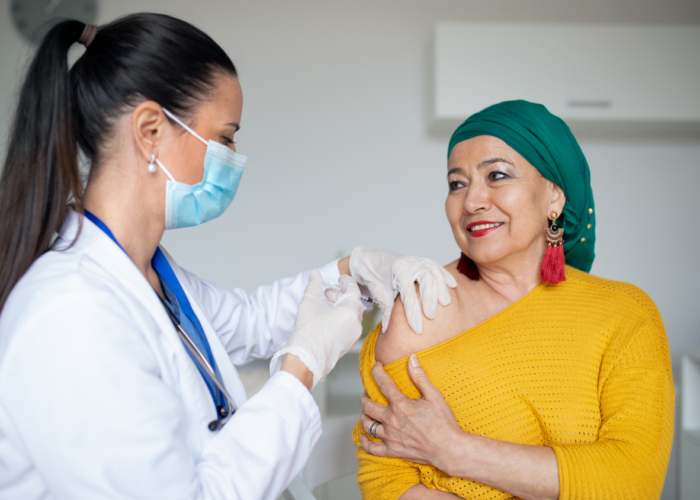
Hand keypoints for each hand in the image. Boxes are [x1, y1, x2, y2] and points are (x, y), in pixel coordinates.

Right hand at [270, 270, 364, 387]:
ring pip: (351, 315)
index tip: (339, 278)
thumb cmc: (308, 333)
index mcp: (351, 313)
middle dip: (341, 295)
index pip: (354, 290)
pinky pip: (348, 326)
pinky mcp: (348, 344)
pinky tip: (326, 317)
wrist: (305, 360)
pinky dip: (340, 318)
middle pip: (354, 303)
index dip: (346, 282)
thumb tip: (314, 273)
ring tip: (324, 304)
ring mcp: (353, 336)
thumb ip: (314, 284)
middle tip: (328, 292)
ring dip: (340, 306)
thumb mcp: (309, 302)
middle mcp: (356, 325)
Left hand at [348, 247, 456, 333]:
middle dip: (430, 299)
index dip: (413, 312)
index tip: (417, 328)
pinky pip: (436, 266)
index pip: (408, 293)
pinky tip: (452, 285)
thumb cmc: (374, 277)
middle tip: (431, 316)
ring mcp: (416, 260)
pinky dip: (444, 276)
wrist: (369, 260)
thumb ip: (386, 311)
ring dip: (441, 288)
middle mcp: (409, 263)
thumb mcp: (378, 294)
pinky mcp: (421, 261)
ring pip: (434, 272)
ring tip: (445, 303)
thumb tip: (389, 331)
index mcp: (397, 270)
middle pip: (426, 279)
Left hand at [359, 355, 463, 472]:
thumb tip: (411, 358)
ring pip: (367, 425)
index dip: (376, 372)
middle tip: (367, 393)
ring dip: (363, 416)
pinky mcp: (393, 450)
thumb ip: (420, 376)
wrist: (449, 449)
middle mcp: (392, 420)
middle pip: (368, 405)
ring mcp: (391, 436)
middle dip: (364, 396)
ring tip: (366, 411)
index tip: (376, 367)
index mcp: (401, 405)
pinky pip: (373, 448)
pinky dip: (366, 442)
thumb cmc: (444, 423)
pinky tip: (364, 437)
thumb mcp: (434, 396)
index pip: (382, 383)